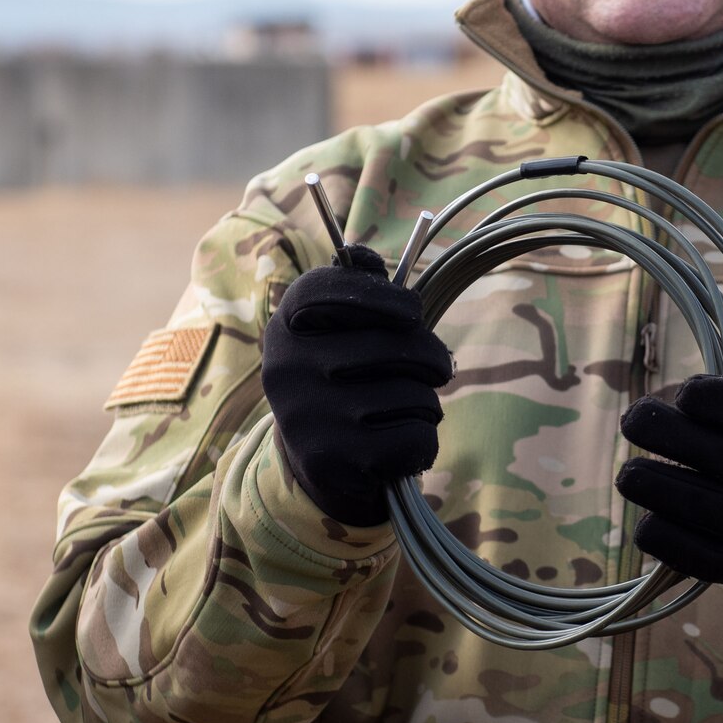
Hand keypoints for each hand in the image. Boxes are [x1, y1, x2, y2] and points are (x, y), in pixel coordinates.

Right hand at [261, 245, 453, 525]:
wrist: (319, 465)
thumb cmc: (346, 380)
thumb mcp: (339, 331)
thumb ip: (357, 287)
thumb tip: (364, 257)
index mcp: (286, 327)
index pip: (327, 289)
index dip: (383, 295)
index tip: (413, 311)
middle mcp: (287, 369)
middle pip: (396, 345)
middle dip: (432, 357)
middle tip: (437, 367)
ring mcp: (307, 417)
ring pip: (413, 395)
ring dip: (428, 402)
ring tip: (408, 409)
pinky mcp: (333, 462)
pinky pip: (416, 437)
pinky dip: (425, 440)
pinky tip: (404, 444)